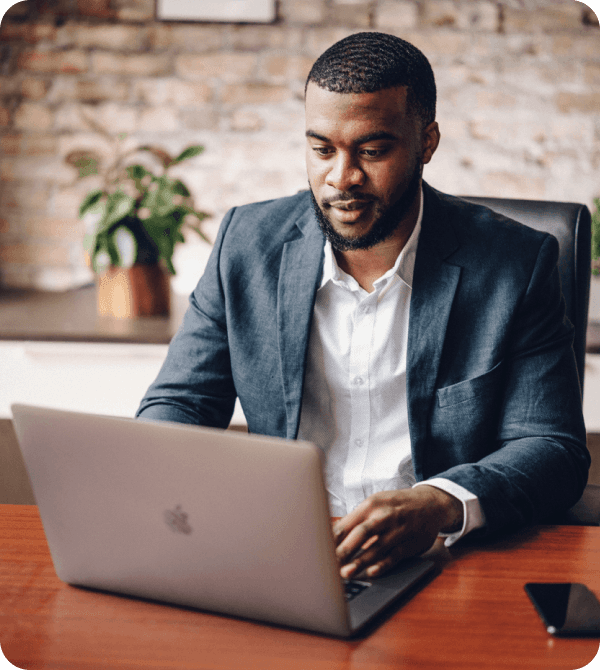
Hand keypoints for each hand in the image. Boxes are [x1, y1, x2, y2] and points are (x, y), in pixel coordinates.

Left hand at [333, 486, 462, 578]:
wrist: (430, 504)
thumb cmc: (396, 505)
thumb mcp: (376, 503)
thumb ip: (356, 519)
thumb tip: (332, 535)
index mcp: (371, 504)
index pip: (348, 522)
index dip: (333, 538)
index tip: (320, 549)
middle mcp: (384, 516)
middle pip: (361, 533)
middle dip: (344, 549)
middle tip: (328, 563)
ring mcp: (397, 531)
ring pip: (377, 548)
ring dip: (360, 562)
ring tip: (345, 573)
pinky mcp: (409, 544)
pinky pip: (394, 556)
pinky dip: (383, 565)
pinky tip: (372, 572)